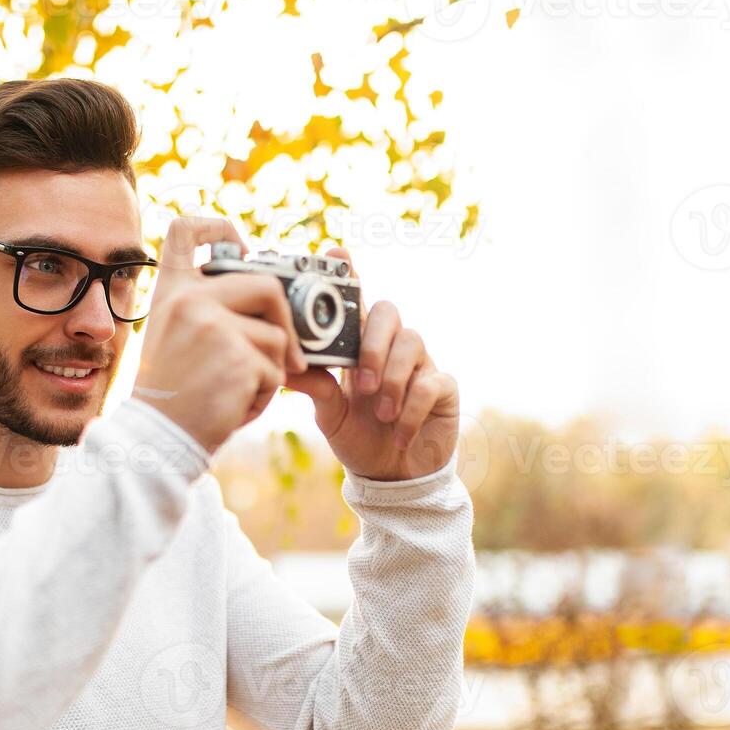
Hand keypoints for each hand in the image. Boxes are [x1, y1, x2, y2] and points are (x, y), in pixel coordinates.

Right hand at [131, 217, 307, 456]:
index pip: (185, 228)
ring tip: (237, 392)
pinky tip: (234, 407)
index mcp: (171, 291)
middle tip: (291, 356)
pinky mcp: (238, 356)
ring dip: (271, 371)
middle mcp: (189, 299)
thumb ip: (206, 310)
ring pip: (276, 336)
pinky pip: (277, 371)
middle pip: (267, 284)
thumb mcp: (174, 337)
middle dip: (286, 322)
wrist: (157, 438)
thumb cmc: (172, 395)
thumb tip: (268, 295)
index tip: (242, 247)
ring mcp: (214, 325)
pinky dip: (265, 395)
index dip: (219, 226)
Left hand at [281, 245, 459, 481]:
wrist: (391, 477)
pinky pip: (432, 382)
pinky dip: (411, 408)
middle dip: (373, 344)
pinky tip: (397, 432)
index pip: (355, 303)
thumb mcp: (329, 414)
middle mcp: (391, 347)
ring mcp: (420, 364)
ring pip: (412, 343)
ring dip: (392, 379)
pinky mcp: (444, 387)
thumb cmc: (358, 438)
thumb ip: (315, 388)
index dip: (349, 274)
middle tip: (362, 383)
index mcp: (359, 347)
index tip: (338, 253)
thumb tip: (286, 364)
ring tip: (380, 412)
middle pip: (387, 312)